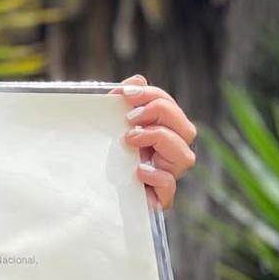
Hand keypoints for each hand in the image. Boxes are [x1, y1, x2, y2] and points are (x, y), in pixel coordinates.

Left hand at [108, 73, 196, 210]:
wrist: (91, 196)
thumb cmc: (103, 158)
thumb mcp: (110, 127)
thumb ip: (124, 103)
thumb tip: (136, 79)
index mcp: (162, 134)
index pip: (170, 108)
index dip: (152, 95)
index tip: (125, 93)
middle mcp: (170, 155)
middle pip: (187, 129)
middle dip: (160, 114)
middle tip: (130, 116)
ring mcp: (167, 177)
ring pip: (186, 157)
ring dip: (160, 140)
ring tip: (131, 138)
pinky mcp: (157, 200)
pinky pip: (169, 187)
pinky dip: (157, 176)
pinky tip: (138, 170)